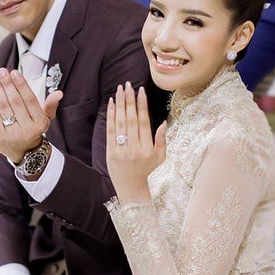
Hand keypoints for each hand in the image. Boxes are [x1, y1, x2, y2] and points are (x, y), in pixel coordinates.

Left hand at [0, 68, 62, 163]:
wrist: (23, 152)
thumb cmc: (34, 128)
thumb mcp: (45, 118)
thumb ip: (50, 105)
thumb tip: (59, 93)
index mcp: (40, 123)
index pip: (30, 100)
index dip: (21, 85)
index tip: (14, 72)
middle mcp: (27, 130)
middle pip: (15, 101)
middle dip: (7, 83)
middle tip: (1, 70)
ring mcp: (12, 134)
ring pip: (4, 106)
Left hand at [106, 83, 166, 203]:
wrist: (131, 189)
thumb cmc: (147, 172)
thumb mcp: (160, 158)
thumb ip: (162, 140)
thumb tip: (163, 123)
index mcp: (148, 148)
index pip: (144, 121)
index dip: (142, 105)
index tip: (140, 91)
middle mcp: (135, 148)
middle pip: (131, 119)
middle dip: (129, 100)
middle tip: (128, 85)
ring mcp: (122, 150)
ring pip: (120, 122)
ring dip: (120, 104)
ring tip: (120, 90)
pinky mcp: (111, 152)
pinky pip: (110, 131)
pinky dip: (110, 116)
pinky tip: (112, 104)